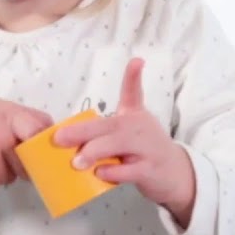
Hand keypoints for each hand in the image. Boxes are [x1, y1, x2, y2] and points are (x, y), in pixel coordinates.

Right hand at [0, 98, 52, 193]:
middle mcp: (0, 134)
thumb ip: (28, 121)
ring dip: (1, 173)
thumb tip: (59, 140)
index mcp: (10, 115)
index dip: (44, 146)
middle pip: (28, 164)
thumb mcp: (2, 109)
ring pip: (10, 178)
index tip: (45, 155)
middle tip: (3, 152)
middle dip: (20, 164)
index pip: (39, 131)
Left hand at [54, 58, 196, 224]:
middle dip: (82, 131)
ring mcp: (147, 147)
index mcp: (134, 115)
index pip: (134, 92)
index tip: (136, 61)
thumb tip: (68, 139)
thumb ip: (103, 133)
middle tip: (59, 138)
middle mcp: (141, 127)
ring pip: (118, 145)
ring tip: (76, 162)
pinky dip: (113, 172)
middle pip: (110, 125)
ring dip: (94, 152)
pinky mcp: (149, 169)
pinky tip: (100, 173)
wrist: (175, 172)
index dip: (133, 75)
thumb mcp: (128, 133)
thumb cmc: (143, 150)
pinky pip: (128, 169)